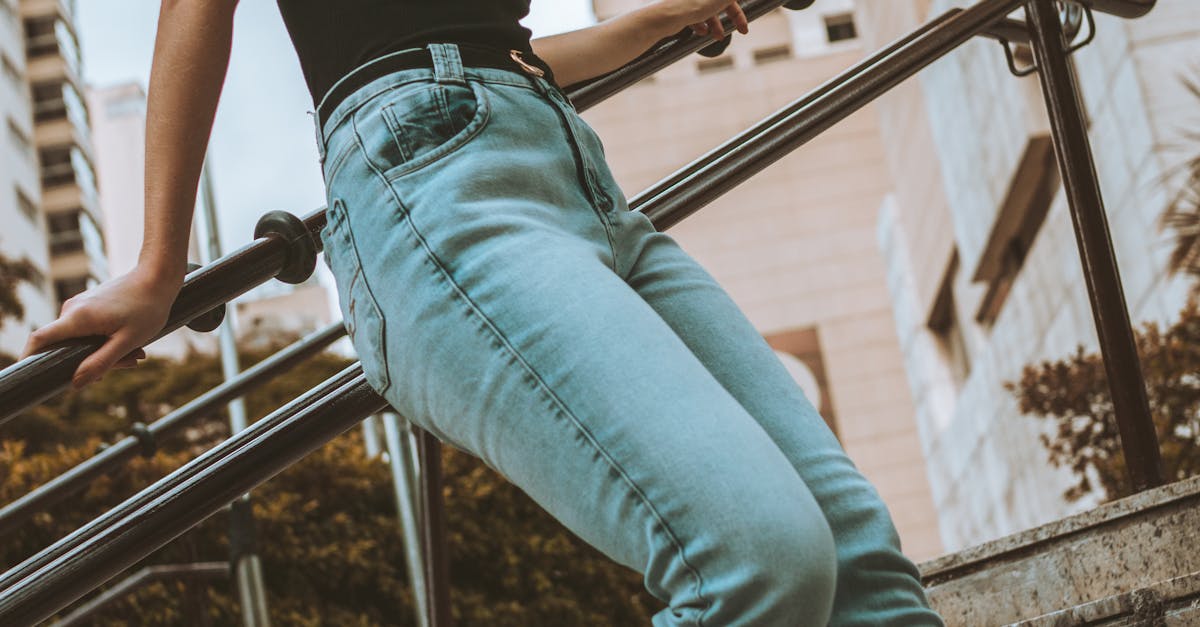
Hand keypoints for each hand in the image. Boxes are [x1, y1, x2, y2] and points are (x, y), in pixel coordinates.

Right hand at [21, 267, 181, 388]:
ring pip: (81, 338)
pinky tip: (131, 342)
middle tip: (130, 362)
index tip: (34, 375)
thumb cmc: (147, 308)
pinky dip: (106, 340)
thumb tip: (75, 383)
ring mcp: (79, 305)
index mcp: (77, 317)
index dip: (30, 358)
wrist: (157, 277)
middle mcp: (72, 309)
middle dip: (92, 361)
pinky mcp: (88, 304)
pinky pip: (88, 329)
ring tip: (137, 352)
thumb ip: (101, 362)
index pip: (39, 339)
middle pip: (66, 345)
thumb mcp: (127, 341)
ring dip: (104, 351)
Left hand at [652, 1, 749, 40]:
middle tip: (738, 32)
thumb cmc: (692, 5)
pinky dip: (699, 24)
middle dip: (728, 18)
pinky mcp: (680, 8)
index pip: (729, 0)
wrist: (665, 17)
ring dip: (714, 24)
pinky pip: (694, 15)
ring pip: (706, 10)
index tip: (744, 27)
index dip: (738, 14)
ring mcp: (689, 0)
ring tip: (716, 36)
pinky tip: (701, 32)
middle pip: (719, 3)